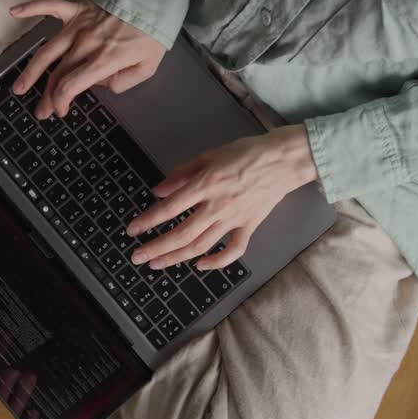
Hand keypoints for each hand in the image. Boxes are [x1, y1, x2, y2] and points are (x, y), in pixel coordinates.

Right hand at [9, 0, 165, 118]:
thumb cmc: (152, 33)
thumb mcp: (147, 68)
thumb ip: (123, 83)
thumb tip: (103, 85)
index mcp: (102, 60)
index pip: (70, 86)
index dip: (61, 102)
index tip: (61, 111)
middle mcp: (85, 44)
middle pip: (56, 74)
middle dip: (46, 96)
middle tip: (40, 111)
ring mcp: (78, 26)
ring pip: (47, 51)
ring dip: (31, 71)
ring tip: (19, 87)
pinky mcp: (77, 9)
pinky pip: (50, 6)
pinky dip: (31, 8)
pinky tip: (14, 12)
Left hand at [126, 126, 317, 270]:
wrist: (284, 160)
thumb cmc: (247, 153)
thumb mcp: (209, 155)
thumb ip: (182, 173)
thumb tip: (158, 190)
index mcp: (206, 184)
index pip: (170, 207)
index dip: (149, 220)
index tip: (133, 230)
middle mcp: (218, 205)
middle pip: (182, 233)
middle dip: (156, 247)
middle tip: (137, 256)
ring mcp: (235, 218)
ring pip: (202, 245)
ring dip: (176, 258)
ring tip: (157, 264)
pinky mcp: (250, 226)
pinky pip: (233, 250)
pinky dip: (217, 262)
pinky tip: (200, 265)